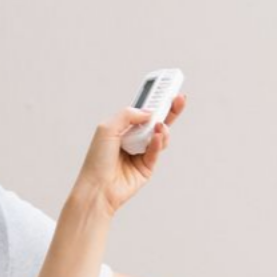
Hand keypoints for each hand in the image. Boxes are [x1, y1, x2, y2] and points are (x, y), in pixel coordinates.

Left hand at [72, 93, 184, 217]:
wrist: (98, 188)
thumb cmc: (97, 160)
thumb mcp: (107, 128)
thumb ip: (128, 115)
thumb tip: (148, 112)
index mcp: (122, 128)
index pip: (141, 111)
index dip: (153, 101)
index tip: (166, 88)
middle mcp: (132, 139)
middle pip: (156, 121)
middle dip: (169, 110)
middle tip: (179, 99)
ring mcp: (141, 153)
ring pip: (160, 136)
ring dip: (163, 129)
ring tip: (161, 125)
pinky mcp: (147, 167)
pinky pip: (157, 151)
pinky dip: (159, 143)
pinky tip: (157, 137)